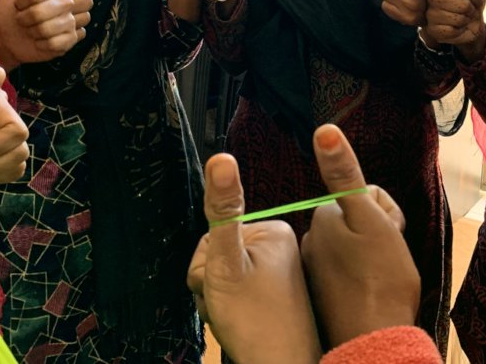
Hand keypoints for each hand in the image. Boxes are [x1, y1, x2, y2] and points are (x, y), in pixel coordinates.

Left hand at [0, 0, 92, 70]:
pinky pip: (56, 42)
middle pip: (56, 7)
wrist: (6, 34)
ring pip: (53, 26)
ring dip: (34, 30)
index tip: (19, 2)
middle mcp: (67, 3)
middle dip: (32, 14)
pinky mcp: (69, 40)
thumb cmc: (12, 8)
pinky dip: (41, 43)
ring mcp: (70, 22)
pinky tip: (37, 41)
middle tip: (22, 17)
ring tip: (29, 30)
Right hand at [186, 154, 319, 363]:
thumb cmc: (256, 322)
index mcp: (273, 231)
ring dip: (218, 301)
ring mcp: (278, 276)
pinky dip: (231, 312)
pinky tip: (241, 325)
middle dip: (212, 286)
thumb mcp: (227, 262)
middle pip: (218, 256)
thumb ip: (221, 211)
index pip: (214, 234)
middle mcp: (279, 249)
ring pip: (223, 280)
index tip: (222, 284)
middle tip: (228, 305)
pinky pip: (237, 297)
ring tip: (235, 317)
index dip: (206, 265)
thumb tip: (220, 159)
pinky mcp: (274, 299)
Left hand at [301, 125, 419, 349]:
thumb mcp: (372, 218)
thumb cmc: (381, 279)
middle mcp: (312, 241)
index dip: (384, 213)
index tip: (387, 236)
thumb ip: (346, 175)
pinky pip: (349, 270)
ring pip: (355, 245)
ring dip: (372, 255)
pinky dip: (364, 276)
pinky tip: (372, 289)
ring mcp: (316, 268)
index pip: (361, 196)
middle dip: (377, 234)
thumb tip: (324, 130)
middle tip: (387, 258)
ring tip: (381, 276)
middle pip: (356, 219)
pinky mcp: (324, 292)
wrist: (375, 339)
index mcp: (322, 219)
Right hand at [425, 0, 485, 61]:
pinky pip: (454, 30)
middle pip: (464, 4)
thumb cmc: (466, 1)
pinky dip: (460, 31)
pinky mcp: (433, 30)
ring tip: (462, 18)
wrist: (465, 23)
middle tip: (469, 11)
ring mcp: (430, 15)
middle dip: (472, 10)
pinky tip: (457, 28)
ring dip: (466, 20)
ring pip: (460, 18)